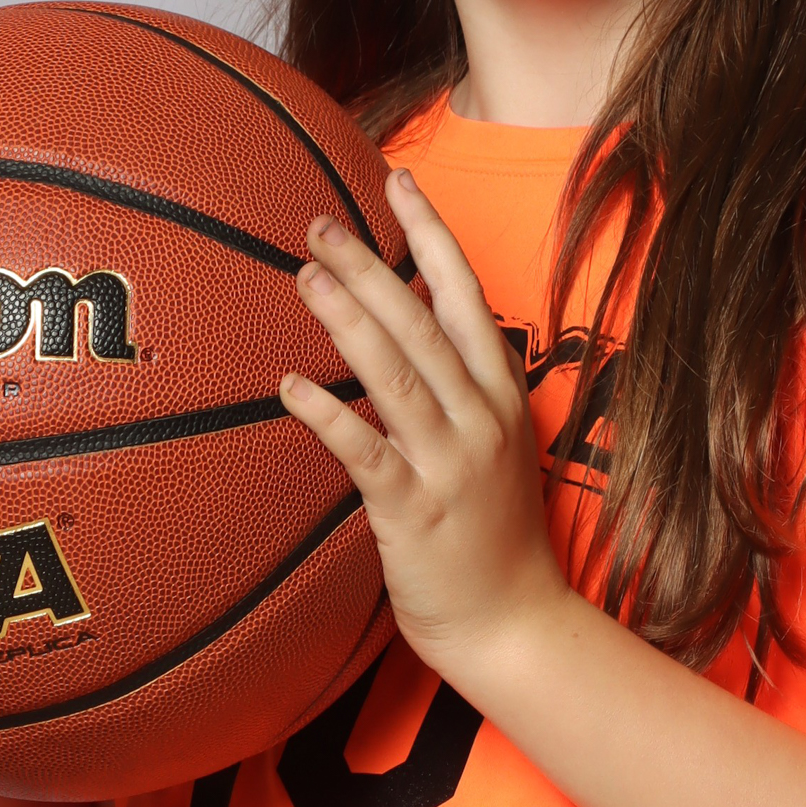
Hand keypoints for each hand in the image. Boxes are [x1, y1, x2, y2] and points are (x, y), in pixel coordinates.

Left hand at [279, 171, 571, 683]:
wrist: (515, 625)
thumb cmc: (493, 536)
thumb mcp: (493, 448)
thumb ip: (457, 391)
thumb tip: (399, 332)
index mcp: (501, 396)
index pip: (466, 295)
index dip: (431, 235)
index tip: (399, 181)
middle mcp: (482, 420)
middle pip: (424, 323)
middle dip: (372, 266)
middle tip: (319, 225)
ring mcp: (452, 464)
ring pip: (396, 375)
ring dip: (349, 320)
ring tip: (306, 277)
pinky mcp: (415, 511)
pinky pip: (366, 452)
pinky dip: (328, 415)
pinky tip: (290, 385)